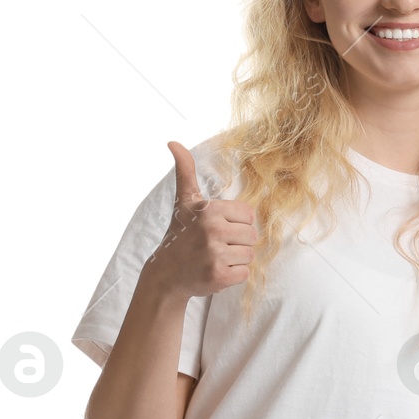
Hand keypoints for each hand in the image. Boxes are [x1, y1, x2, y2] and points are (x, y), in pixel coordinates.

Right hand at [142, 142, 257, 299]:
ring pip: (250, 255)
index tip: (216, 229)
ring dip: (235, 259)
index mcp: (210, 209)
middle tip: (215, 246)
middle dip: (237, 242)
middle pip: (252, 236)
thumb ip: (185, 171)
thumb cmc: (180, 234)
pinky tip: (215, 271)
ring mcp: (215, 254)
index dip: (236, 224)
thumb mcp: (184, 201)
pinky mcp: (219, 276)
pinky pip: (245, 273)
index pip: (249, 216)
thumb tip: (173, 142)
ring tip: (214, 258)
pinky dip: (233, 276)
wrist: (165, 274)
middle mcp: (212, 229)